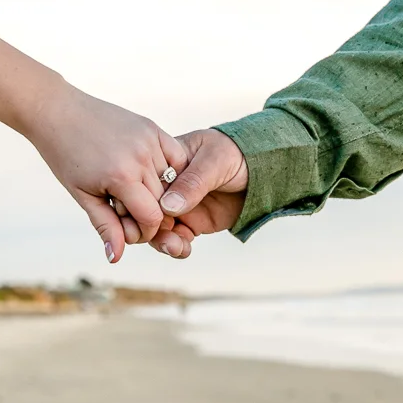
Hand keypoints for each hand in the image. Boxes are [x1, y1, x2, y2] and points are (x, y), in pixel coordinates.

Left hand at [28, 86, 186, 263]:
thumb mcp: (83, 196)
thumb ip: (105, 226)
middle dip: (150, 214)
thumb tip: (116, 258)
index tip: (128, 228)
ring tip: (132, 190)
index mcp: (121, 176)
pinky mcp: (153, 128)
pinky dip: (169, 172)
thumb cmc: (66, 157)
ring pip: (172, 182)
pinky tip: (148, 174)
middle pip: (164, 202)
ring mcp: (149, 139)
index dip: (144, 231)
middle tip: (126, 210)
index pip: (153, 217)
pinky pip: (176, 158)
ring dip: (159, 193)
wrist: (60, 113)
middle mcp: (140, 156)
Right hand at [144, 129, 248, 258]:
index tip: (143, 216)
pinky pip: (176, 238)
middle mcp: (167, 185)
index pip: (143, 183)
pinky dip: (176, 247)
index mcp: (166, 162)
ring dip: (162, 240)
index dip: (139, 201)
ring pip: (158, 227)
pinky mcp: (191, 222)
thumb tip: (167, 206)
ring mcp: (178, 205)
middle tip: (158, 237)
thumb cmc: (238, 153)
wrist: (264, 170)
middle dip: (147, 226)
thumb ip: (193, 182)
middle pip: (145, 208)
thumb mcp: (216, 160)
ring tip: (175, 247)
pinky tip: (183, 249)